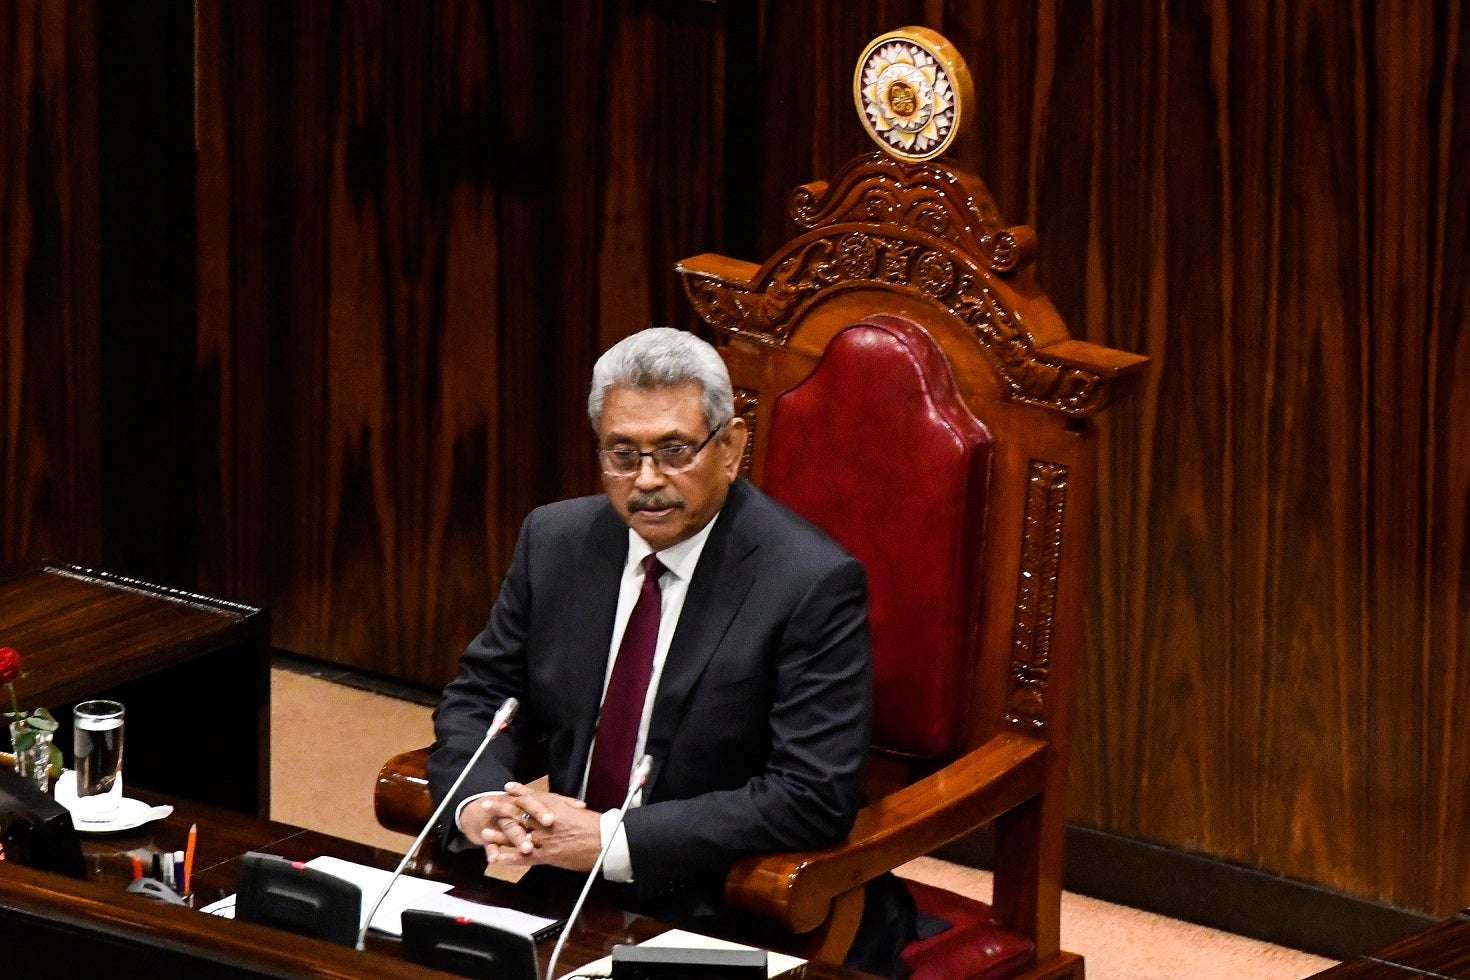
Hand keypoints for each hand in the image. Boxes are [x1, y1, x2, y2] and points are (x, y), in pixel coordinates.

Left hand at [467, 783, 604, 871]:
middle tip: (486, 805)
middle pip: (519, 813)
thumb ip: (567, 809)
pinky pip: (524, 858)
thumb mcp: (580, 812)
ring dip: (499, 834)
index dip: (519, 792)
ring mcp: (545, 838)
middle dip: (501, 808)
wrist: (606, 841)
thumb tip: (564, 806)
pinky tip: (497, 859)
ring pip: (518, 835)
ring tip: (484, 832)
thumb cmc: (598, 826)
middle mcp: (547, 821)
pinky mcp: (547, 856)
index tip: (507, 787)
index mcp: (556, 808)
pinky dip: (509, 858)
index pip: (533, 797)